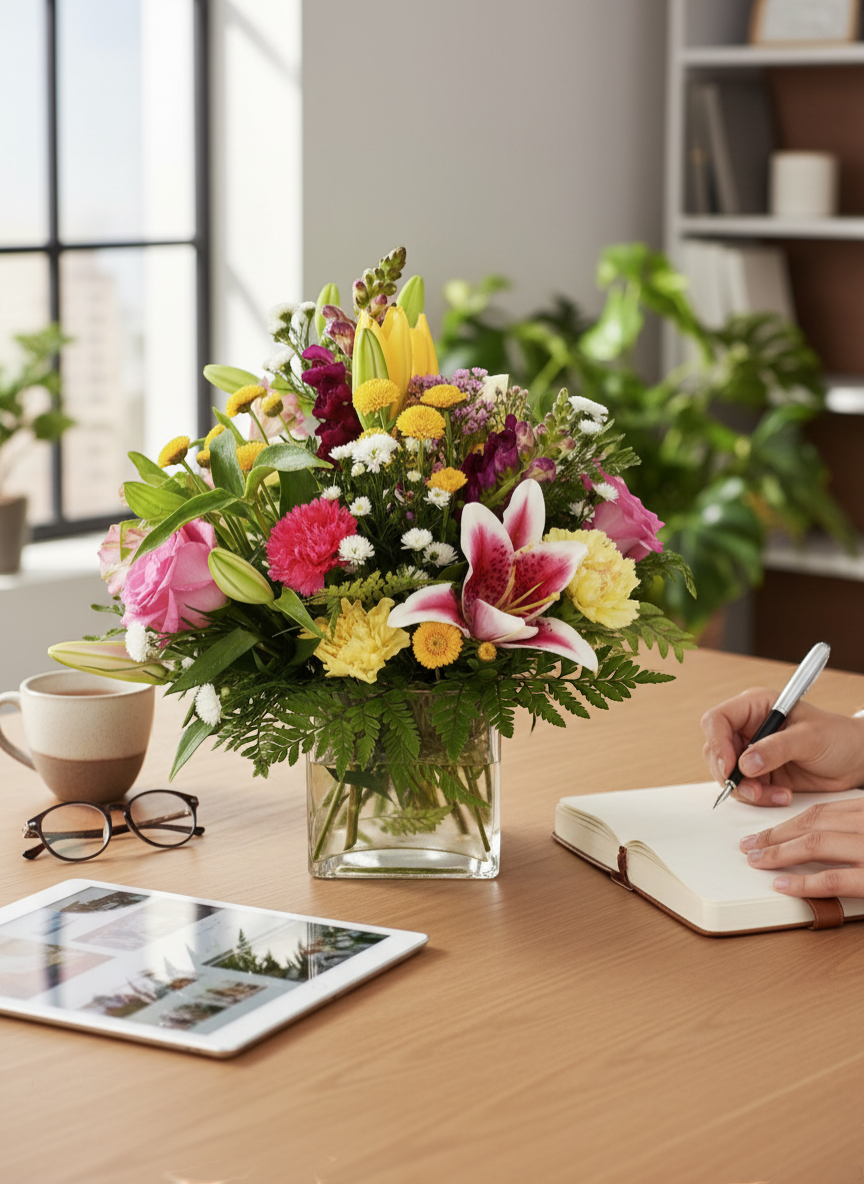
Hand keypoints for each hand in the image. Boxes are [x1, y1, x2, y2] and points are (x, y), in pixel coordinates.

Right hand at [701, 687, 863, 806]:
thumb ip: (776, 748)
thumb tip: (746, 763)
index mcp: (755, 707)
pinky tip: (782, 796)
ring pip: (727, 774)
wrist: (855, 761)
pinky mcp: (759, 774)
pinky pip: (744, 789)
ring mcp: (751, 753)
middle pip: (716, 751)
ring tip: (774, 795)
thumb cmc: (838, 737)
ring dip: (746, 790)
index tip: (730, 767)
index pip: (718, 720)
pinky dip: (759, 798)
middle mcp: (748, 729)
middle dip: (731, 774)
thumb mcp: (810, 738)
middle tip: (752, 789)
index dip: (717, 743)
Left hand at [740, 800, 863, 897]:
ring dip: (779, 853)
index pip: (822, 812)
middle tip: (751, 845)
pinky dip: (804, 883)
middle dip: (776, 835)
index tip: (767, 833)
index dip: (788, 823)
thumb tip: (822, 841)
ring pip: (815, 844)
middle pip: (813, 824)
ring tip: (757, 861)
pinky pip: (833, 879)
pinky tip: (782, 885)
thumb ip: (852, 832)